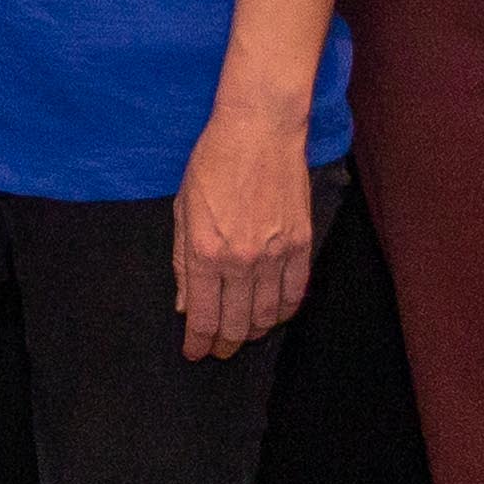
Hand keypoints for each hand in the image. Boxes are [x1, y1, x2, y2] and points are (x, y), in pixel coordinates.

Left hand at [172, 103, 316, 359]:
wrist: (259, 130)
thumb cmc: (213, 163)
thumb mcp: (183, 210)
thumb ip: (183, 262)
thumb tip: (186, 304)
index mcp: (206, 252)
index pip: (203, 317)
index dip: (198, 342)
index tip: (195, 352)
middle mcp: (241, 261)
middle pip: (235, 324)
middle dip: (225, 344)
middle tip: (219, 350)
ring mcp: (275, 255)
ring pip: (266, 315)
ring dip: (253, 331)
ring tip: (243, 334)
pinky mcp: (300, 244)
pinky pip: (295, 293)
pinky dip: (283, 311)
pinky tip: (273, 315)